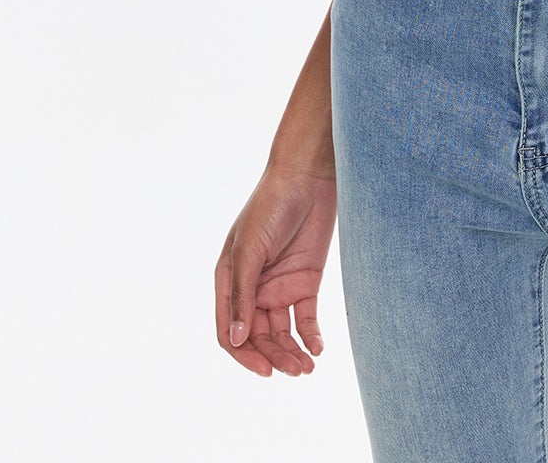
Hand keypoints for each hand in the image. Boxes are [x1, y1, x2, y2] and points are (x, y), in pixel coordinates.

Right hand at [215, 163, 337, 377]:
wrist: (307, 176)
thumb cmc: (270, 206)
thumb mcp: (250, 250)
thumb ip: (243, 294)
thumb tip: (238, 339)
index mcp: (230, 282)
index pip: (230, 332)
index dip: (245, 355)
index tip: (265, 370)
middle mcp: (253, 290)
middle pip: (259, 337)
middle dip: (274, 357)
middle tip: (295, 371)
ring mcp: (279, 286)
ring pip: (282, 333)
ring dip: (292, 353)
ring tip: (307, 368)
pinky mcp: (305, 281)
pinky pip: (306, 317)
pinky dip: (310, 335)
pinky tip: (317, 348)